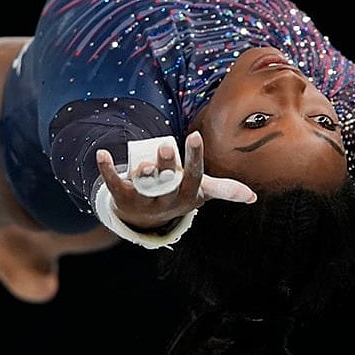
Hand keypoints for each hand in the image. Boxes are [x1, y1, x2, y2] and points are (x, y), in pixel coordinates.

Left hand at [95, 131, 255, 229]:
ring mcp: (143, 201)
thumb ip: (225, 191)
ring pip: (144, 186)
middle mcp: (166, 202)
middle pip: (167, 182)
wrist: (146, 218)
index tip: (195, 136)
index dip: (194, 158)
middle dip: (167, 166)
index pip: (193, 176)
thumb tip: (253, 197)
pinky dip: (106, 169)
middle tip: (166, 147)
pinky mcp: (122, 198)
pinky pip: (114, 184)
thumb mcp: (201, 193)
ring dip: (142, 173)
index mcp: (187, 196)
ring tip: (143, 162)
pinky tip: (101, 154)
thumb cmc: (178, 196)